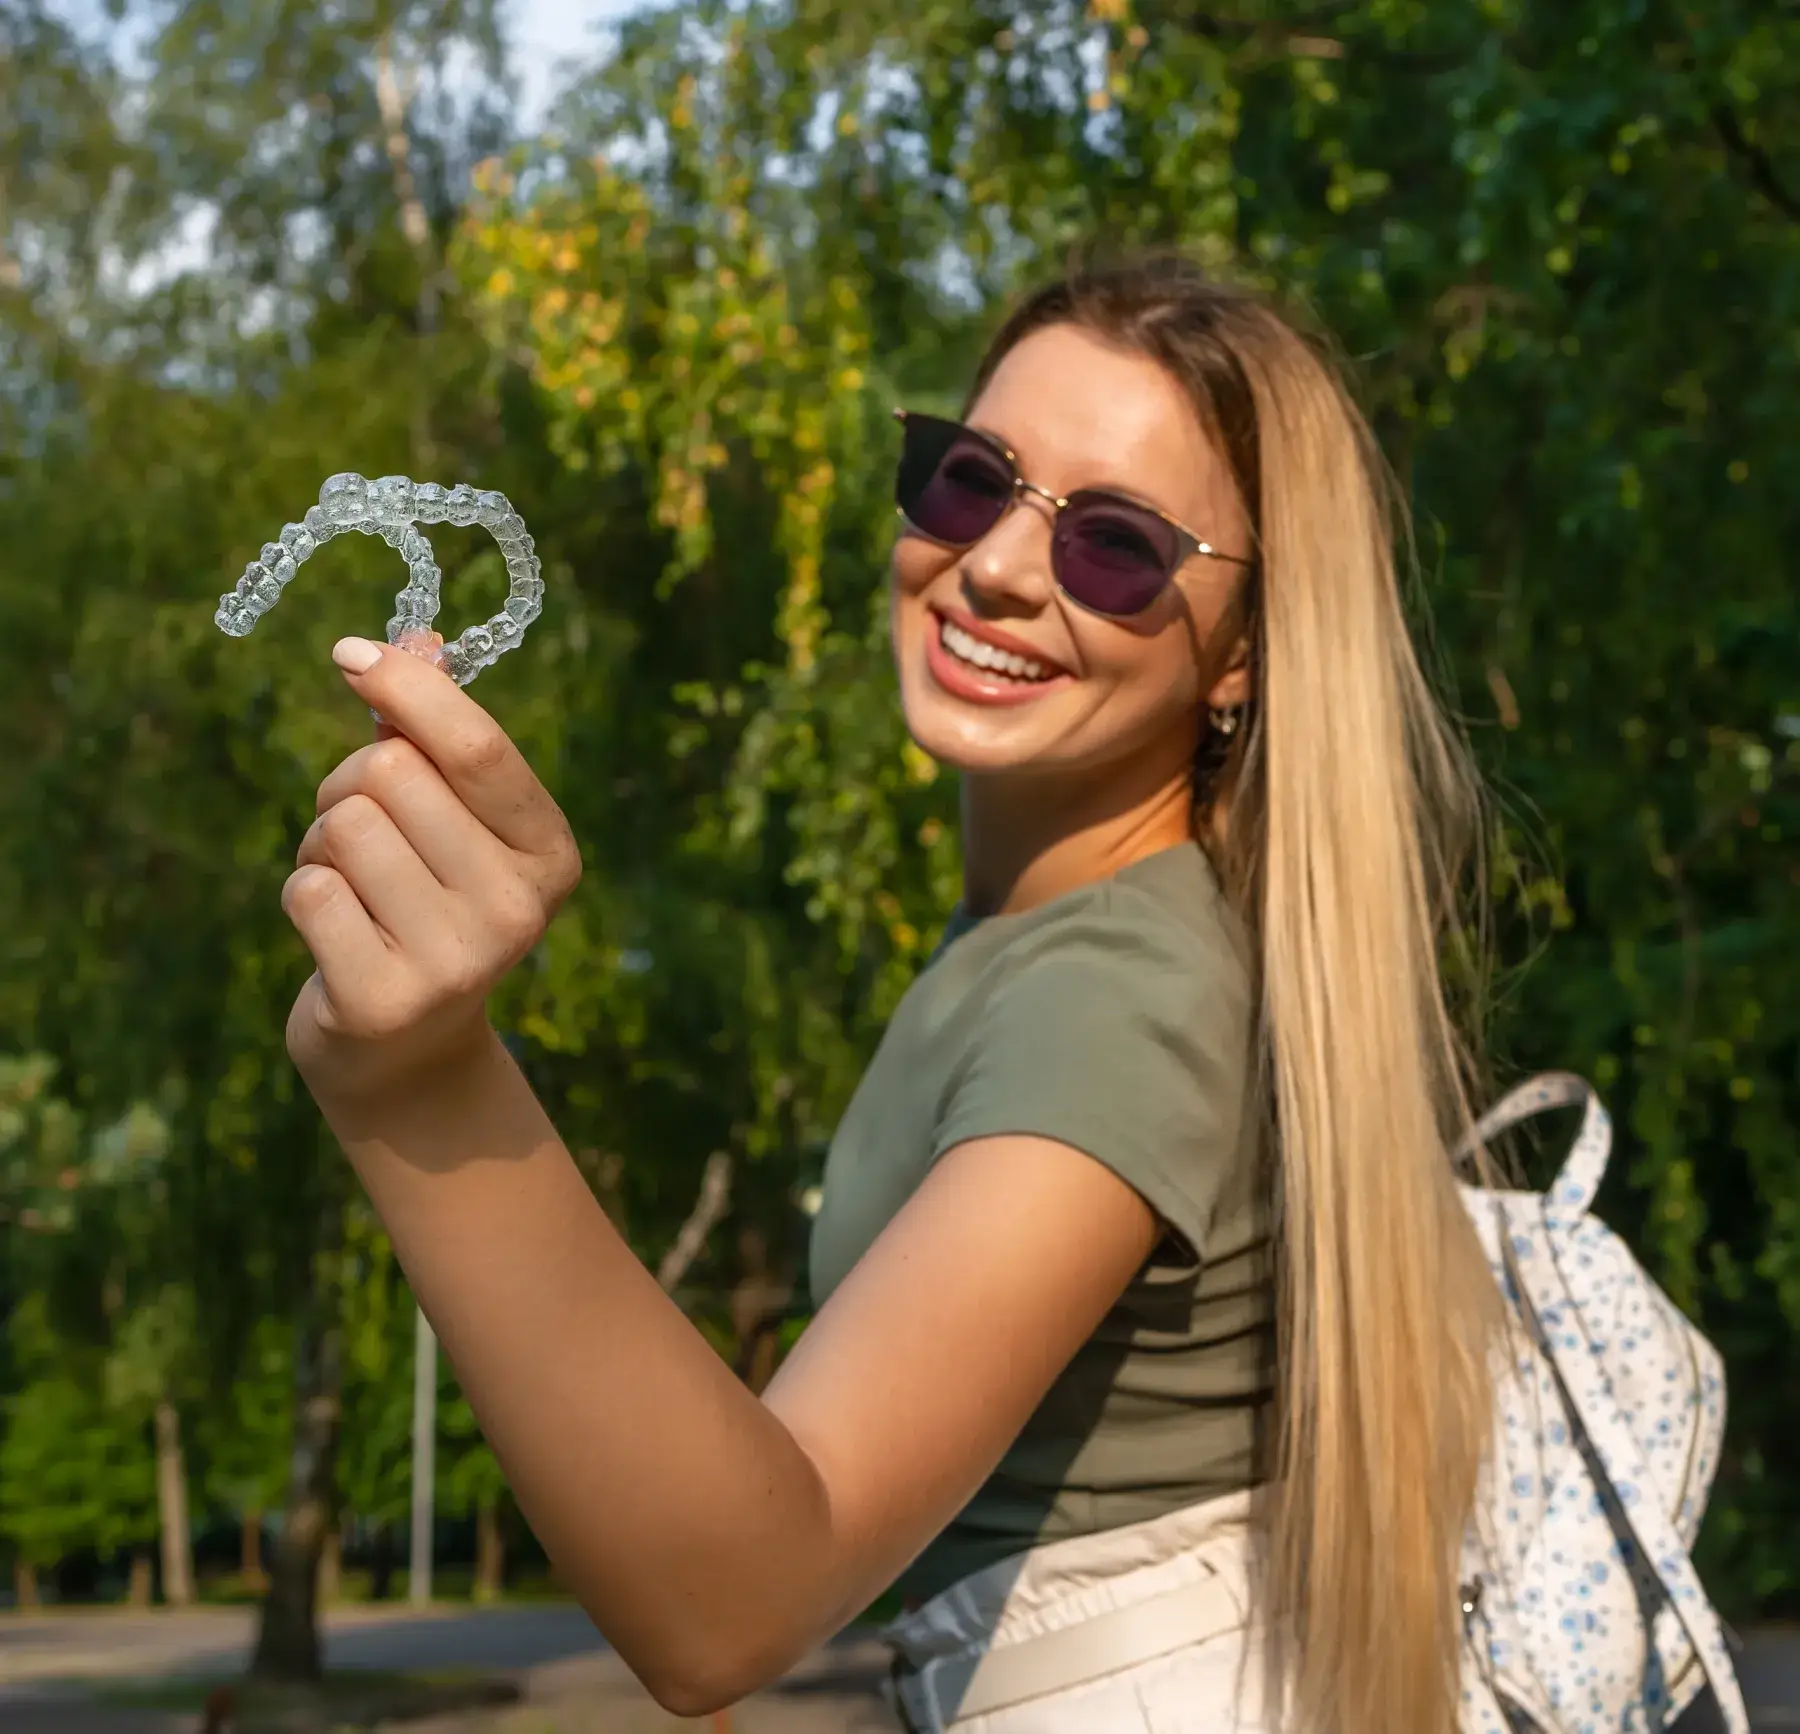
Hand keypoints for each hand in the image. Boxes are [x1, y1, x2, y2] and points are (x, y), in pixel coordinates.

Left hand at [282, 637, 580, 1106]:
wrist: (405, 1050)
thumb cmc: (421, 903)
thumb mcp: (447, 820)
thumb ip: (434, 734)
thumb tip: (417, 638)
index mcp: (550, 854)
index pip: (479, 748)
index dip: (409, 688)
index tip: (348, 653)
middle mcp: (519, 909)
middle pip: (391, 773)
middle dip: (349, 784)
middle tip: (359, 832)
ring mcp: (458, 960)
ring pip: (343, 826)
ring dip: (321, 843)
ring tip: (351, 886)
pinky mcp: (387, 1000)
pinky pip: (308, 890)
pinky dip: (303, 894)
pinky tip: (335, 931)